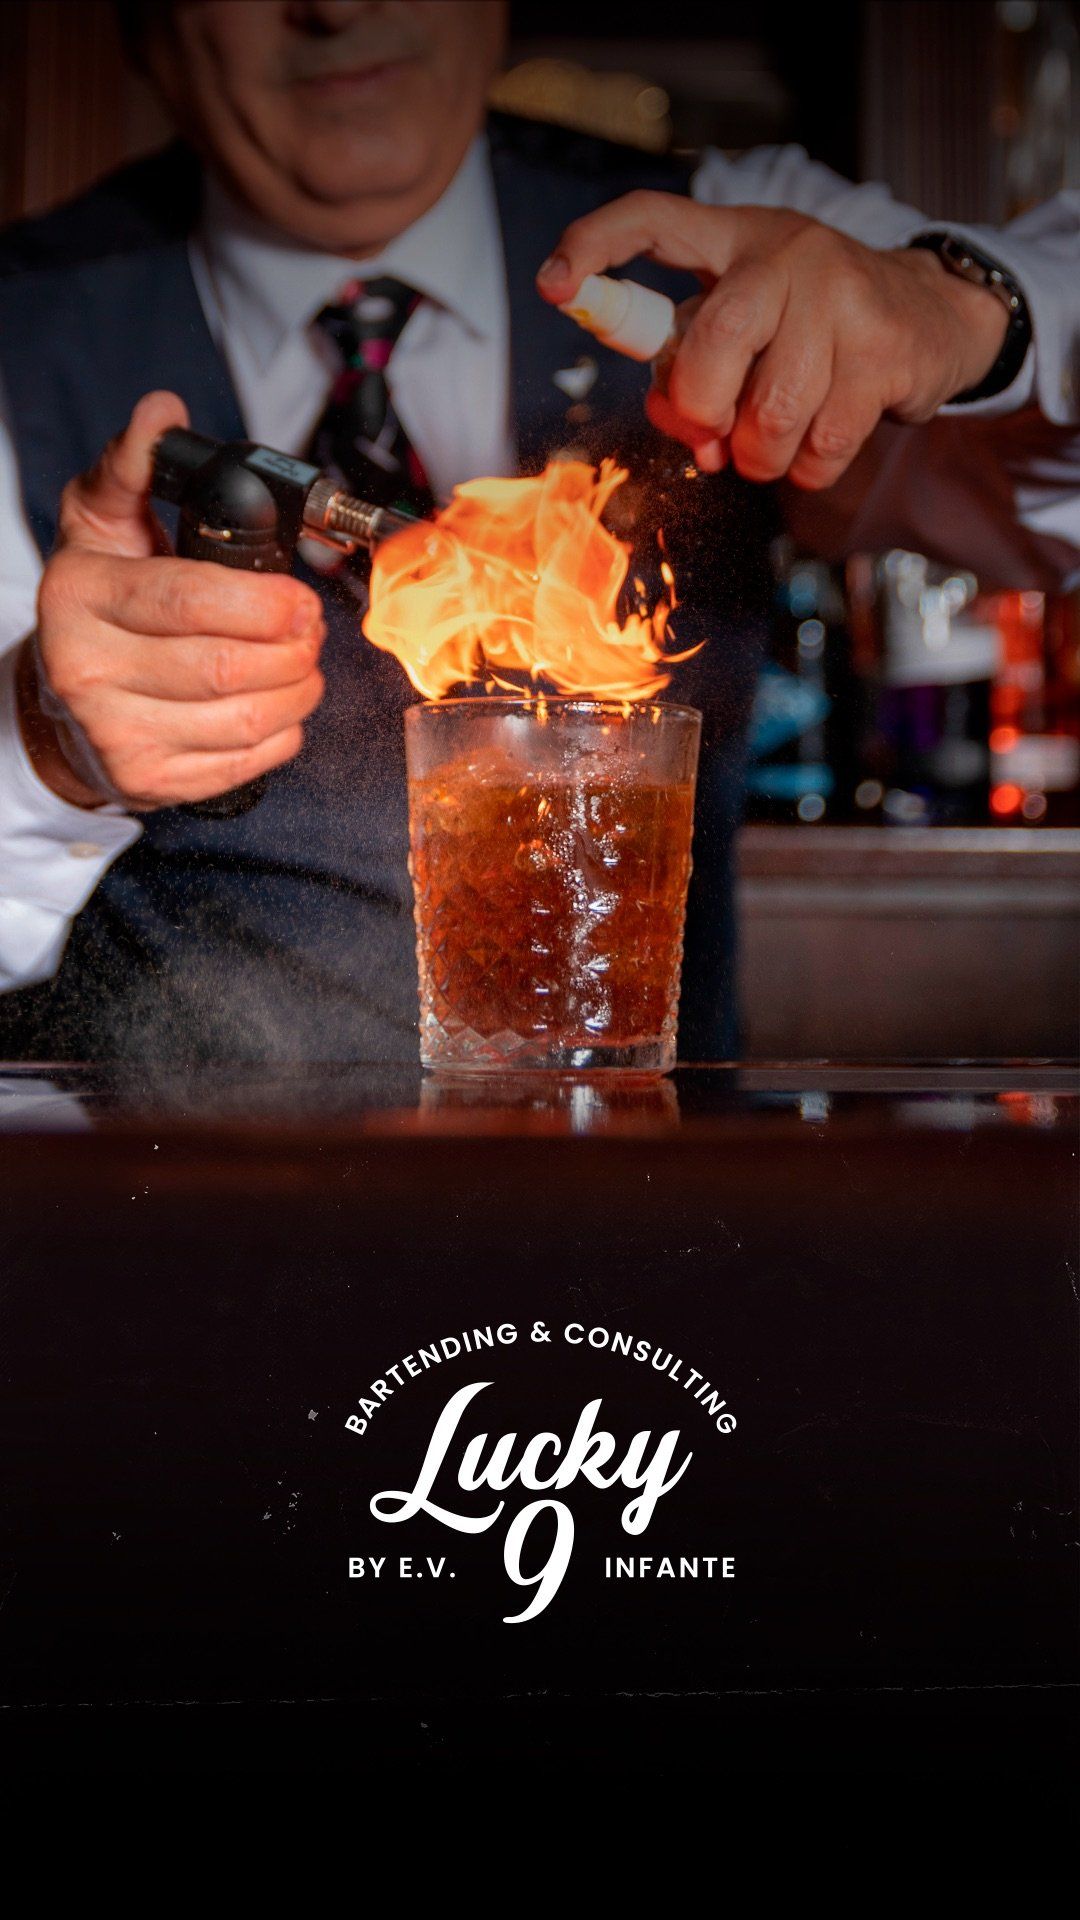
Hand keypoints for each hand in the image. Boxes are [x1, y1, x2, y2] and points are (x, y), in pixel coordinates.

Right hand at [17, 391, 325, 809]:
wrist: (63, 699)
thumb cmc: (99, 604)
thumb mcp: (101, 523)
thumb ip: (135, 466)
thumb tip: (163, 413)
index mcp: (81, 598)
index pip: (187, 601)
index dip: (261, 603)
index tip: (299, 597)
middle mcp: (89, 672)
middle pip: (225, 667)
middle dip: (291, 646)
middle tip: (309, 627)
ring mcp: (119, 736)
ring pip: (245, 718)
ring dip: (298, 689)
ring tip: (302, 662)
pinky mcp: (151, 783)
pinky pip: (247, 761)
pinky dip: (284, 732)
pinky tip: (278, 705)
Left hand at [537, 195, 1008, 488]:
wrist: (932, 314)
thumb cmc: (814, 328)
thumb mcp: (748, 326)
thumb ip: (695, 371)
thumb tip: (689, 436)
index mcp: (734, 238)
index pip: (652, 219)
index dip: (595, 246)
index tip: (554, 289)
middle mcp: (786, 253)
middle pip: (714, 342)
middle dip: (704, 411)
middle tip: (718, 433)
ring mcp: (841, 296)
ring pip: (771, 412)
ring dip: (761, 455)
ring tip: (774, 443)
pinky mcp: (884, 349)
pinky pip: (823, 445)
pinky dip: (810, 468)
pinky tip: (820, 444)